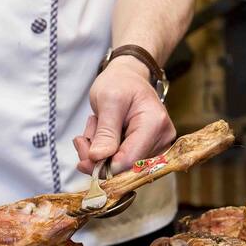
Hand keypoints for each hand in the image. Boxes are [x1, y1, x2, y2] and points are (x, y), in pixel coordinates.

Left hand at [73, 56, 175, 173]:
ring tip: (95, 129)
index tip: (83, 155)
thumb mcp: (108, 101)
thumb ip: (105, 131)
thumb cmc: (119, 83)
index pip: (130, 160)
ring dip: (101, 154)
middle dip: (100, 158)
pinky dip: (107, 154)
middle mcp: (163, 139)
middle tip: (82, 140)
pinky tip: (102, 136)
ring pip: (122, 167)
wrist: (129, 78)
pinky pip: (124, 163)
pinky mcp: (150, 152)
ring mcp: (159, 147)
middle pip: (126, 167)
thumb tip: (98, 158)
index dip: (104, 165)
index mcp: (155, 124)